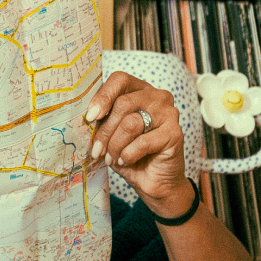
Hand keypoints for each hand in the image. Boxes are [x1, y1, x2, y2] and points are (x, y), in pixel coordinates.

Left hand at [87, 72, 193, 218]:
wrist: (152, 181)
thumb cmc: (128, 153)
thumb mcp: (110, 133)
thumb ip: (101, 119)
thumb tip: (86, 115)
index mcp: (139, 90)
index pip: (120, 79)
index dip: (103, 96)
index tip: (90, 116)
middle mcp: (157, 97)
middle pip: (123, 104)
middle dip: (105, 130)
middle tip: (97, 150)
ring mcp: (169, 113)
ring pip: (131, 123)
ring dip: (115, 145)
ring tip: (112, 157)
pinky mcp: (175, 133)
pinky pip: (143, 141)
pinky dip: (129, 154)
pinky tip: (126, 160)